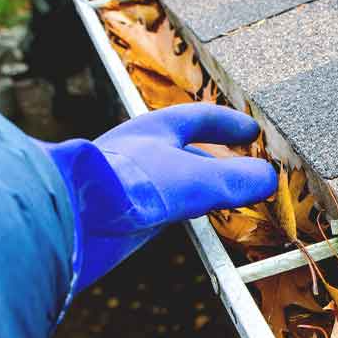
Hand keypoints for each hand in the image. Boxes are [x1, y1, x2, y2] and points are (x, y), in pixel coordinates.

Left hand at [37, 103, 276, 291]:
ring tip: (230, 198)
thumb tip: (269, 179)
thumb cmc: (127, 185)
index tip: (252, 130)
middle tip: (247, 169)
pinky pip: (166, 205)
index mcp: (158, 128)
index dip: (229, 123)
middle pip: (190, 149)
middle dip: (220, 158)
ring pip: (179, 179)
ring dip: (205, 186)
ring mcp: (133, 182)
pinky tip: (197, 220)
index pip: (202, 117)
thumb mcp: (194, 179)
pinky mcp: (125, 212)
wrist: (67, 220)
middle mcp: (144, 151)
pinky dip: (189, 209)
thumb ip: (235, 179)